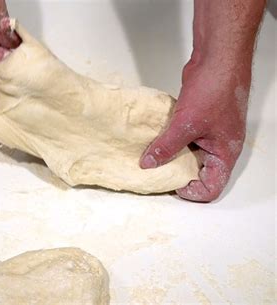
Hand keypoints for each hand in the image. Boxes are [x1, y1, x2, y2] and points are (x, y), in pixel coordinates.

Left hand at [140, 58, 250, 201]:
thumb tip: (148, 163)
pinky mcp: (197, 120)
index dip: (192, 191)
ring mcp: (208, 132)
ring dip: (171, 156)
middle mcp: (219, 146)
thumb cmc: (216, 88)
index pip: (212, 186)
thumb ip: (166, 146)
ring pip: (188, 154)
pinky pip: (183, 138)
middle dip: (177, 174)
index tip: (170, 185)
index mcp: (225, 153)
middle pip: (199, 172)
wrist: (217, 57)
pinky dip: (169, 140)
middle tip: (155, 172)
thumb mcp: (187, 123)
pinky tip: (154, 139)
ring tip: (151, 157)